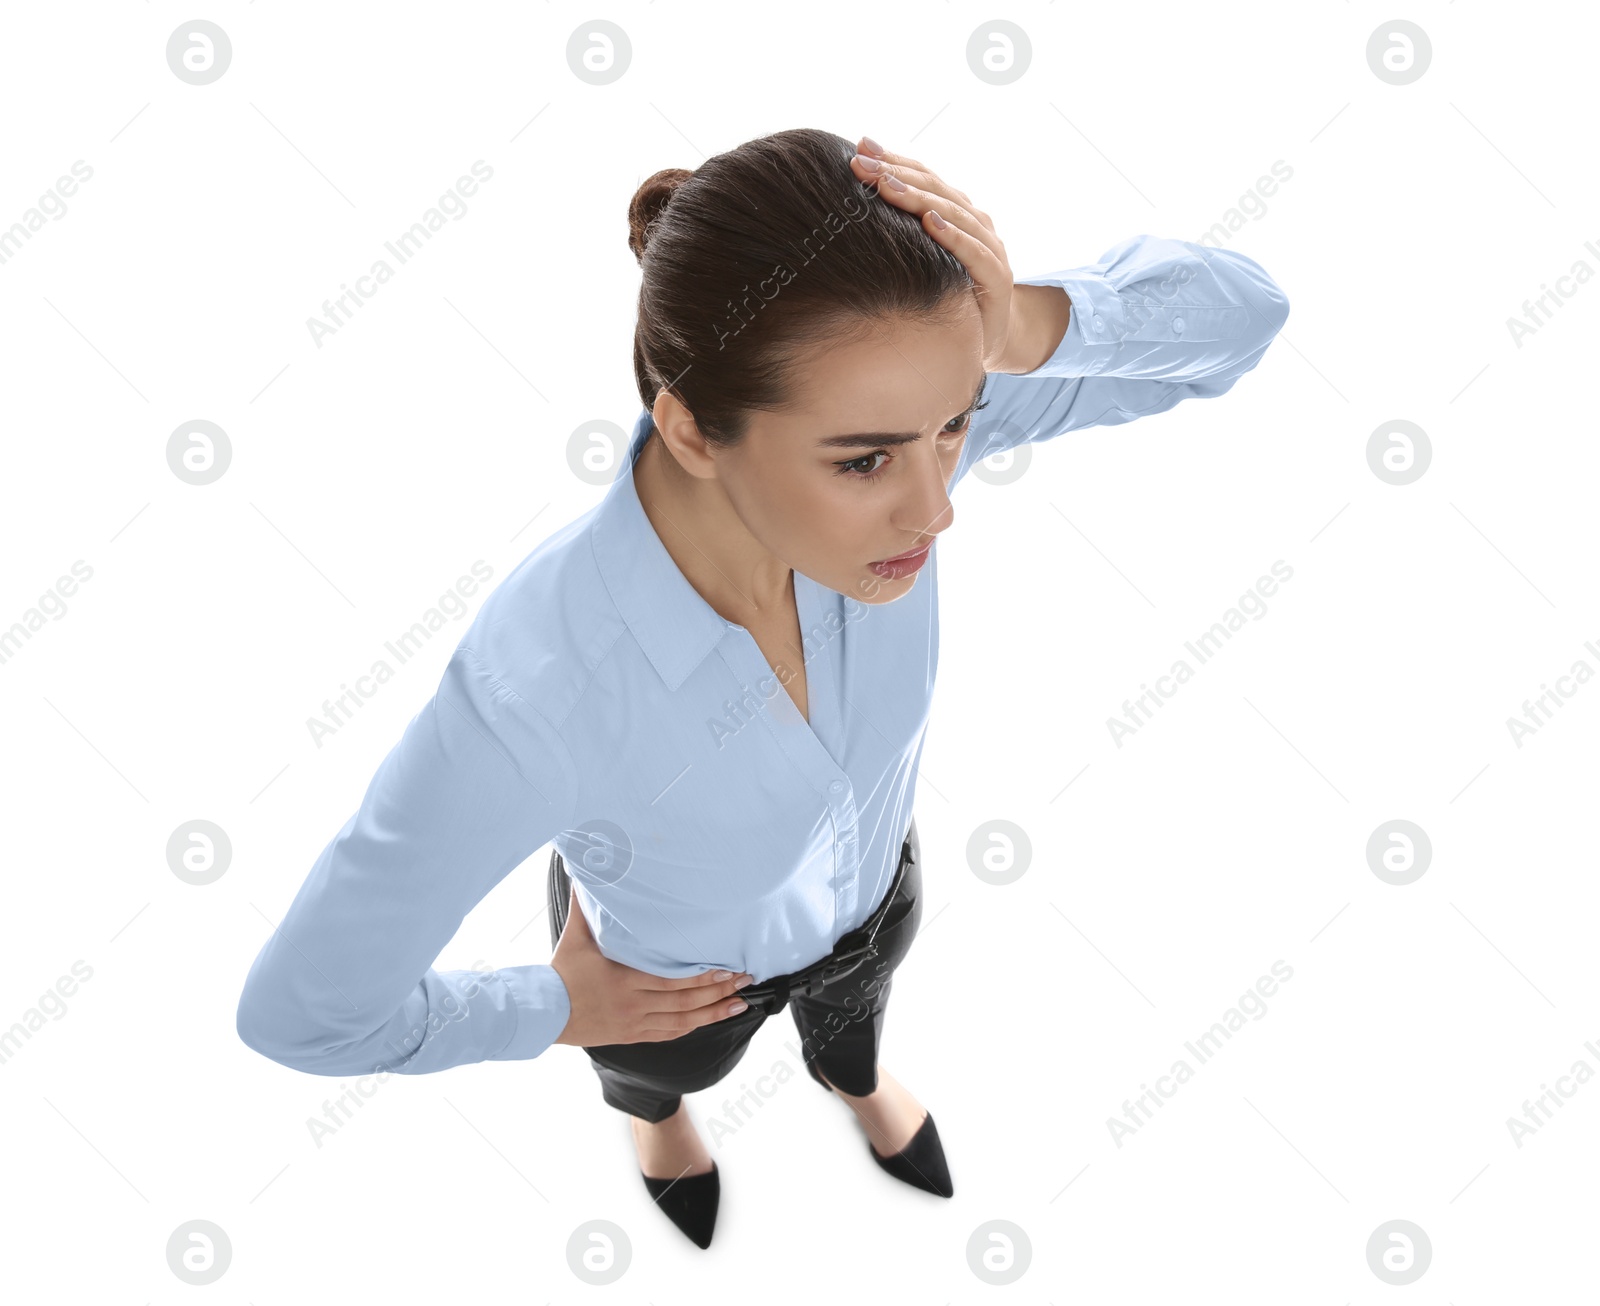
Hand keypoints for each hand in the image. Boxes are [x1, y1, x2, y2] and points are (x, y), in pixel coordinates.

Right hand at [550, 885, 754, 1045]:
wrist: (544, 1013)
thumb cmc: (562, 972)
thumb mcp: (575, 936)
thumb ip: (585, 905)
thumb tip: (586, 870)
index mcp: (623, 979)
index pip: (673, 979)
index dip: (703, 975)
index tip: (727, 967)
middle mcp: (633, 1004)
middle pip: (684, 1001)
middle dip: (719, 991)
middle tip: (745, 981)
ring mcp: (634, 1023)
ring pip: (682, 1021)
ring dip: (713, 1013)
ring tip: (739, 1005)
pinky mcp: (632, 1035)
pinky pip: (669, 1034)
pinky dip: (692, 1027)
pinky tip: (710, 1020)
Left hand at [849, 136, 1068, 374]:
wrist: (985, 339)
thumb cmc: (946, 296)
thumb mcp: (920, 261)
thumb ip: (900, 232)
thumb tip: (853, 206)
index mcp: (954, 213)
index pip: (923, 178)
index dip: (894, 161)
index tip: (859, 147)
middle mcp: (973, 222)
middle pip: (934, 189)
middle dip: (896, 173)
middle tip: (861, 162)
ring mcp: (989, 246)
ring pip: (952, 213)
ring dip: (917, 197)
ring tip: (886, 184)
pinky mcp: (997, 277)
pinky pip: (974, 252)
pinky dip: (954, 236)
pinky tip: (931, 223)